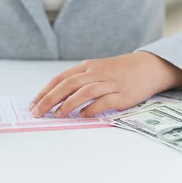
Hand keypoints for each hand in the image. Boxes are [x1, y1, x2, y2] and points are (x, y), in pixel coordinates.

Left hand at [30, 52, 181, 117]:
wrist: (148, 67)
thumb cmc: (118, 72)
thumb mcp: (96, 70)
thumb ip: (78, 82)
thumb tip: (54, 98)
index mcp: (87, 66)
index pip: (61, 78)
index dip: (45, 92)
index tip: (33, 105)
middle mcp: (96, 73)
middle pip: (68, 84)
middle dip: (50, 99)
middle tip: (38, 112)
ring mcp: (110, 83)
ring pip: (85, 92)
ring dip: (69, 104)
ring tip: (58, 115)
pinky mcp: (123, 95)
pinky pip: (105, 102)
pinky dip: (92, 109)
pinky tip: (83, 116)